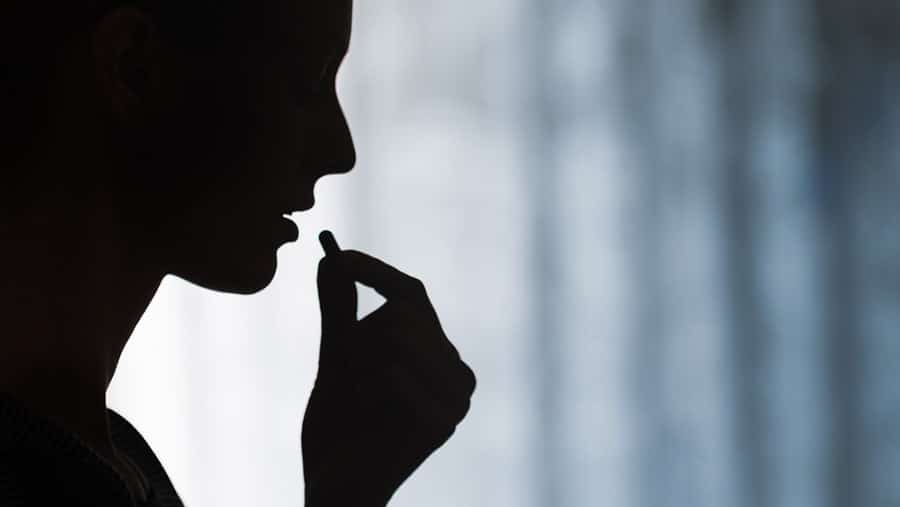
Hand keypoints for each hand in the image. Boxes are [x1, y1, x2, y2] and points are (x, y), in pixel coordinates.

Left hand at [302, 234, 475, 505]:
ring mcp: (454, 393)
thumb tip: (328, 258)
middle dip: (358, 334)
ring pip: (398, 335)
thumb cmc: (338, 421)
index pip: (410, 292)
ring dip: (359, 360)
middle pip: (403, 310)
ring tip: (356, 395)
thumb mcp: (335, 357)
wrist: (338, 482)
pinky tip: (366, 412)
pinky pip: (395, 373)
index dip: (374, 271)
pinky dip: (367, 386)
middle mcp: (452, 364)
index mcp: (431, 347)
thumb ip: (338, 309)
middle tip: (344, 367)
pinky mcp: (444, 420)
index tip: (337, 257)